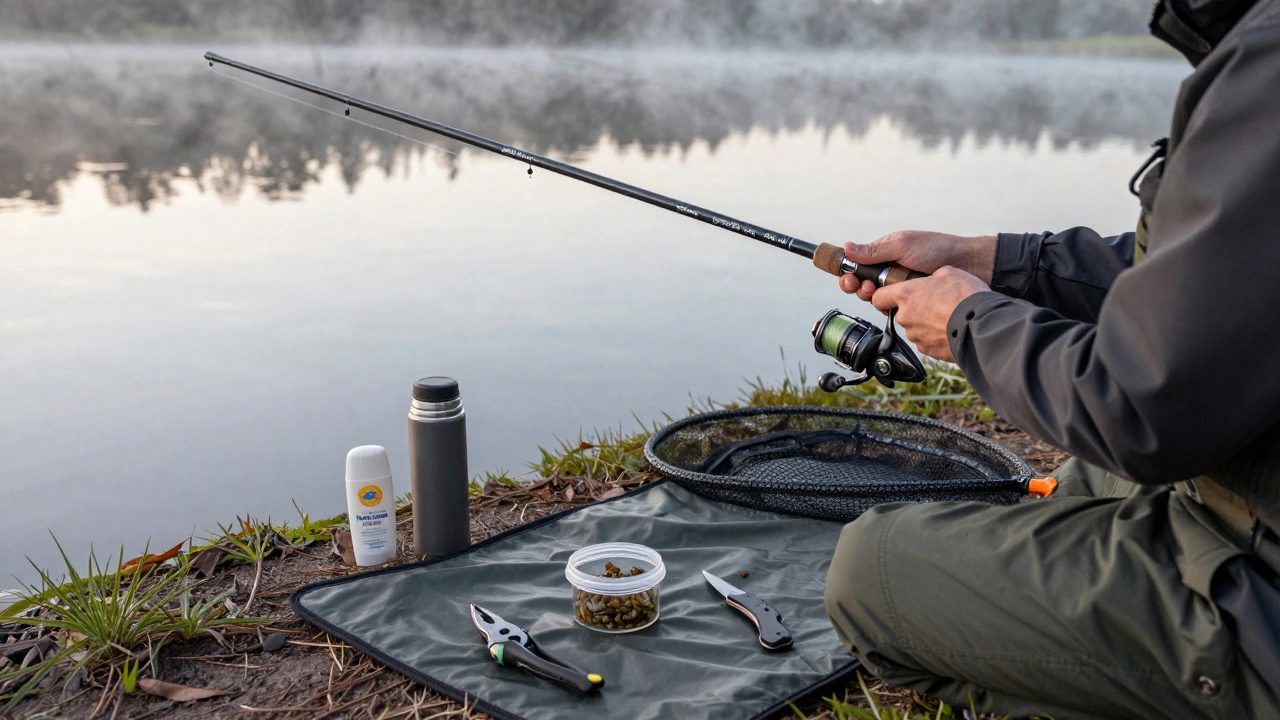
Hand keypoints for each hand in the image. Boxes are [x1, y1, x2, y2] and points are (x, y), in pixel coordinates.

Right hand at [838, 231, 995, 300]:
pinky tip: (900, 308)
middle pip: (864, 286)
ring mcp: (902, 288)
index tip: (850, 280)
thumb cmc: (938, 249)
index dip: (850, 275)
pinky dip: (894, 310)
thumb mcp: (904, 246)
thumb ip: (875, 250)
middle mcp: (890, 272)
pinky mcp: (913, 302)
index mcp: (885, 255)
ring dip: (878, 299)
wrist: (969, 265)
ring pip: (879, 300)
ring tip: (888, 294)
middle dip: (862, 288)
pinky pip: (896, 310)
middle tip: (870, 288)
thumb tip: (847, 247)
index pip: (858, 267)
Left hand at [870, 266, 989, 361]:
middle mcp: (905, 316)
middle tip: (934, 303)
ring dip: (925, 323)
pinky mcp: (927, 350)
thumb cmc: (965, 296)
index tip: (892, 296)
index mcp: (905, 295)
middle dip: (913, 309)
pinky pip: (926, 341)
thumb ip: (932, 276)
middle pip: (900, 313)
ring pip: (914, 327)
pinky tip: (950, 328)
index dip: (885, 296)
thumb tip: (932, 279)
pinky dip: (934, 336)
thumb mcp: (949, 272)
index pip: (878, 298)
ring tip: (946, 316)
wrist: (982, 324)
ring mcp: (915, 335)